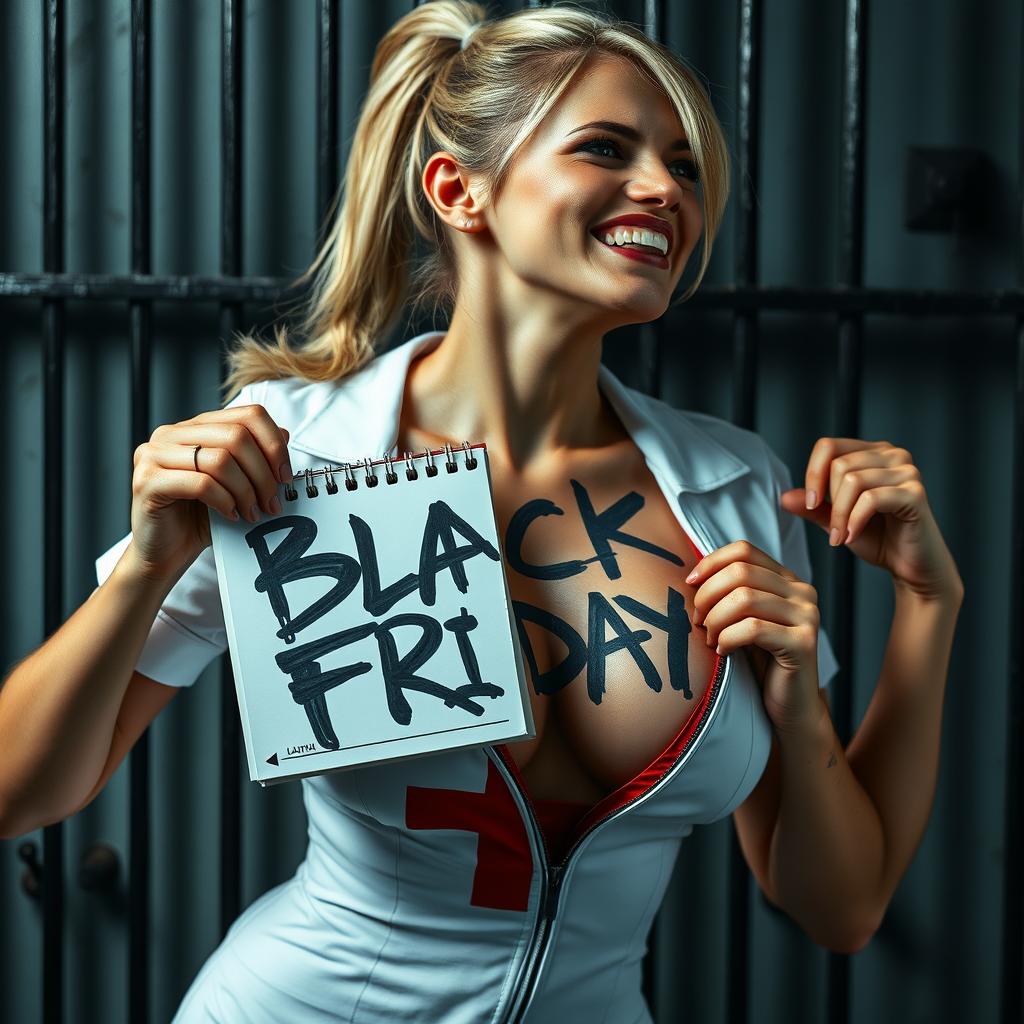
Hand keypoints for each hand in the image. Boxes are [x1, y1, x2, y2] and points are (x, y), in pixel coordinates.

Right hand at [128, 404, 292, 583]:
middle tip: (272, 502)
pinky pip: (201, 484)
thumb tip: (284, 434)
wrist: (165, 554)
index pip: (247, 415)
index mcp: (195, 427)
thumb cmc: (199, 518)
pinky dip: (225, 501)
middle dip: (263, 473)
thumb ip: (255, 457)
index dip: (274, 444)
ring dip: (246, 490)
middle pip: (236, 436)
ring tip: (253, 512)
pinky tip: (231, 514)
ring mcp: (154, 455)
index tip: (284, 476)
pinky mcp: (148, 481)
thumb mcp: (235, 484)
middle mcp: (171, 434)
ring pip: (220, 460)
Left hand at [687, 541, 823, 733]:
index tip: (690, 584)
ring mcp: (807, 616)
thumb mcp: (740, 618)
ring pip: (744, 598)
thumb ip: (729, 592)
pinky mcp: (804, 642)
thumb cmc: (758, 661)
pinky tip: (723, 651)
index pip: (744, 550)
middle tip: (698, 621)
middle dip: (708, 595)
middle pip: (740, 572)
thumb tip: (692, 574)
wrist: (789, 705)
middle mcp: (802, 592)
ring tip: (710, 639)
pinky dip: (728, 638)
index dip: (711, 562)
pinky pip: (753, 629)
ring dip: (716, 620)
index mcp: (786, 579)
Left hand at [779, 437, 963, 601]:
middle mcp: (892, 455)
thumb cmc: (878, 539)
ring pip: (853, 480)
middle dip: (828, 502)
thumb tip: (785, 497)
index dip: (813, 474)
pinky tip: (852, 536)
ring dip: (840, 516)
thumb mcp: (836, 521)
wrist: (910, 565)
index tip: (811, 504)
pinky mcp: (915, 493)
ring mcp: (907, 472)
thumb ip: (813, 507)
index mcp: (872, 453)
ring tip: (841, 537)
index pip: (829, 446)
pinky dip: (854, 520)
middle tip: (832, 530)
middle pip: (839, 465)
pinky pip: (871, 499)